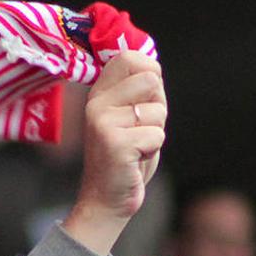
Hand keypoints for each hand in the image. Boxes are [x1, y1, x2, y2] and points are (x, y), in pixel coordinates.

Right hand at [63, 51, 165, 255]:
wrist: (106, 199)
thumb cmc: (125, 157)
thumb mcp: (129, 117)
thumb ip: (139, 91)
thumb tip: (153, 64)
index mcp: (100, 93)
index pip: (130, 56)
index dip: (150, 71)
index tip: (146, 97)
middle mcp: (97, 103)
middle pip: (151, 80)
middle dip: (158, 107)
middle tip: (140, 129)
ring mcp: (103, 122)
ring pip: (158, 110)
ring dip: (156, 132)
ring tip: (136, 146)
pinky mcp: (115, 143)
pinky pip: (157, 135)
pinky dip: (153, 150)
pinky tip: (135, 158)